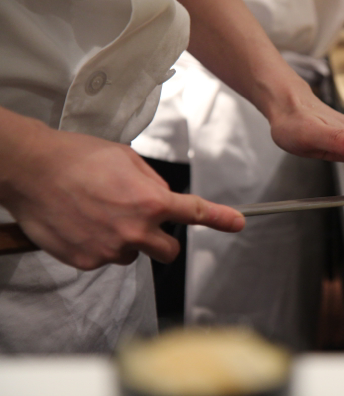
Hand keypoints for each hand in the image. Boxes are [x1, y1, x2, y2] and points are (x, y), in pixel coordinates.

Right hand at [0, 119, 244, 269]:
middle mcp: (135, 230)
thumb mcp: (126, 159)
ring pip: (133, 255)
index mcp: (150, 200)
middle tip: (142, 223)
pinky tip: (83, 224)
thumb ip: (153, 183)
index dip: (221, 219)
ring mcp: (111, 249)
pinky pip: (105, 258)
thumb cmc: (77, 158)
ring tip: (99, 215)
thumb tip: (163, 198)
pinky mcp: (87, 261)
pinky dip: (99, 245)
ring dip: (126, 241)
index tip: (237, 223)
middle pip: (169, 251)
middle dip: (162, 240)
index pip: (195, 213)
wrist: (31, 170)